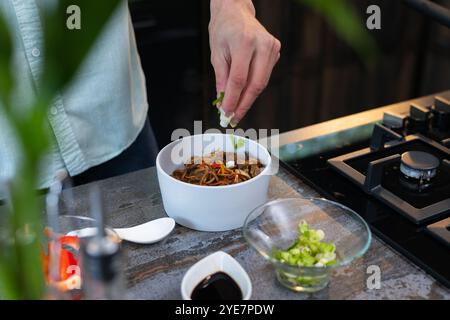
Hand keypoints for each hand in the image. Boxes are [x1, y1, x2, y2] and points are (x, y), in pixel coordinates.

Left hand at [209, 0, 280, 125]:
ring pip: (262, 82)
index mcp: (244, 42)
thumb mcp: (216, 53)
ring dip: (249, 98)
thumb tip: (224, 101)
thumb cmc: (223, 29)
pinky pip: (265, 75)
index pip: (239, 79)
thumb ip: (221, 78)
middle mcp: (262, 44)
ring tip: (237, 109)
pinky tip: (244, 93)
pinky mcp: (276, 50)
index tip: (227, 112)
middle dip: (244, 104)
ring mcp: (272, 47)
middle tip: (234, 117)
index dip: (233, 99)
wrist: (236, 11)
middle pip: (255, 84)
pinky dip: (254, 87)